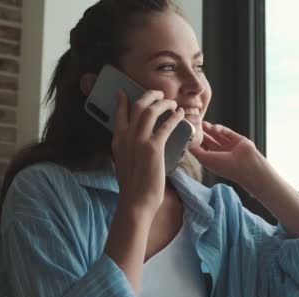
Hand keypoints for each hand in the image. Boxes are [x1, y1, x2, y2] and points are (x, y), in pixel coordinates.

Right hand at [111, 90, 184, 216]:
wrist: (136, 201)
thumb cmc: (133, 186)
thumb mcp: (123, 162)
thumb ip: (127, 148)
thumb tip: (136, 142)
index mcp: (117, 140)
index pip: (119, 114)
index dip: (123, 101)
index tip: (125, 92)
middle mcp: (126, 137)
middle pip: (137, 106)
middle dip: (149, 96)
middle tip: (158, 94)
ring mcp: (139, 141)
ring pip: (151, 111)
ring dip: (163, 103)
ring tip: (172, 103)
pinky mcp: (153, 148)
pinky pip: (166, 126)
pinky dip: (175, 118)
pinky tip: (181, 115)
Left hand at [189, 121, 263, 185]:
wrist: (246, 166)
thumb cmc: (225, 166)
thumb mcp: (205, 159)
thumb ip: (195, 151)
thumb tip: (187, 143)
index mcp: (213, 160)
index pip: (203, 149)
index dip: (196, 142)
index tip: (189, 133)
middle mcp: (221, 154)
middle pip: (209, 141)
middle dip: (202, 134)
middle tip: (195, 125)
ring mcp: (230, 146)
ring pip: (218, 135)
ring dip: (210, 129)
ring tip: (202, 123)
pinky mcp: (237, 139)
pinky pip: (227, 132)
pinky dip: (220, 129)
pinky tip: (214, 127)